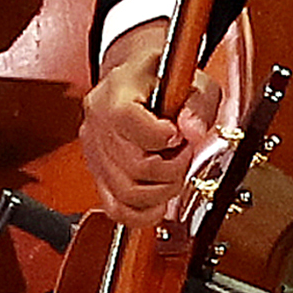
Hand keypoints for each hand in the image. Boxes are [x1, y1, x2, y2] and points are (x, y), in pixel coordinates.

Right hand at [76, 24, 227, 215]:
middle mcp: (97, 125)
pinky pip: (114, 208)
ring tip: (174, 173)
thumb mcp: (192, 79)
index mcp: (115, 95)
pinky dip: (141, 213)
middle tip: (183, 155)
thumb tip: (192, 131)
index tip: (178, 134)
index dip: (163, 136)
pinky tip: (159, 203)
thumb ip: (198, 103)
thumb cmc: (162, 78)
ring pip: (125, 193)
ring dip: (160, 192)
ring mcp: (95, 153)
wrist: (138, 80)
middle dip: (171, 168)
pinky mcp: (98, 173)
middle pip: (133, 165)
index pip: (128, 122)